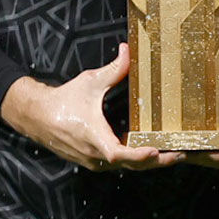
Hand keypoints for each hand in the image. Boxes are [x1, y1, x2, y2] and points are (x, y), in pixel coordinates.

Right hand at [0, 44, 182, 172]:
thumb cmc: (63, 100)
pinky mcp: (94, 161)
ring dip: (149, 162)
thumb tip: (128, 51)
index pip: (119, 154)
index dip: (138, 155)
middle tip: (181, 154)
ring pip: (126, 168)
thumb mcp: (90, 82)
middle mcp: (95, 155)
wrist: (37, 116)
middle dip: (157, 161)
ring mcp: (94, 161)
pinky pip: (119, 165)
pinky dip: (136, 160)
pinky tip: (152, 151)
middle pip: (131, 165)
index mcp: (94, 138)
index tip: (156, 151)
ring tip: (174, 154)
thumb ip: (113, 69)